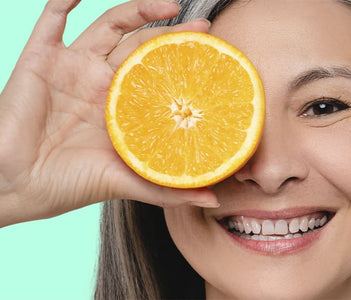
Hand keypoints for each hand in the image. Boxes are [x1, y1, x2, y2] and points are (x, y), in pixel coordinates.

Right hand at [0, 0, 217, 226]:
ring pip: (109, 26)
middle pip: (143, 46)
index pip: (160, 75)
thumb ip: (168, 189)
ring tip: (170, 5)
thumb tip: (213, 200)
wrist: (14, 187)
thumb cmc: (67, 186)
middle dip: (173, 35)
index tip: (215, 56)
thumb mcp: (125, 183)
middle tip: (205, 30)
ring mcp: (72, 68)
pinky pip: (51, 19)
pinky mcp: (40, 59)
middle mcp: (101, 83)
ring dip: (138, 10)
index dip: (185, 64)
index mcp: (122, 107)